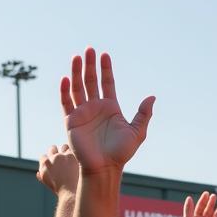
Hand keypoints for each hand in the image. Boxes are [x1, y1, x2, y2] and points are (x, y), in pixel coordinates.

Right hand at [37, 143, 78, 195]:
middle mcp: (50, 159)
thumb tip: (38, 173)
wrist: (70, 193)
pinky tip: (79, 158)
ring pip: (64, 147)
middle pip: (52, 149)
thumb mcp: (49, 185)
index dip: (50, 159)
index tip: (55, 163)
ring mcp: (60, 156)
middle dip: (57, 152)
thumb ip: (42, 178)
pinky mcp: (70, 155)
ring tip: (73, 158)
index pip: (43, 157)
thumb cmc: (61, 191)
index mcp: (44, 166)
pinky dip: (75, 153)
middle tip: (65, 158)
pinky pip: (73, 149)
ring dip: (67, 151)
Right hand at [61, 48, 154, 174]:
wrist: (104, 168)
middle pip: (91, 81)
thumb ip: (144, 114)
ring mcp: (82, 113)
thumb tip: (152, 97)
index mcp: (111, 108)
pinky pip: (66, 102)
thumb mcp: (137, 132)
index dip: (106, 69)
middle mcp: (95, 108)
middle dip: (90, 65)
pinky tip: (66, 78)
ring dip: (77, 72)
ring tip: (77, 57)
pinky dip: (65, 90)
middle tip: (89, 49)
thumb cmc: (121, 153)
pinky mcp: (71, 121)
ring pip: (78, 87)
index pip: (107, 83)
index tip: (105, 55)